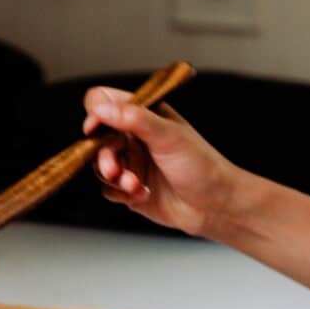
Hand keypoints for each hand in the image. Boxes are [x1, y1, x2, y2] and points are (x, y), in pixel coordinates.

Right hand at [83, 87, 241, 237]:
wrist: (215, 205)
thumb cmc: (202, 165)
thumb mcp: (168, 136)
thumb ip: (134, 118)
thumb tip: (102, 107)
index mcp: (144, 116)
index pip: (105, 104)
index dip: (96, 115)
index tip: (94, 130)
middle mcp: (135, 137)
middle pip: (98, 140)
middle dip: (104, 157)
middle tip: (115, 170)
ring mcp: (132, 163)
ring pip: (101, 167)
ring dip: (114, 178)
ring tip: (134, 185)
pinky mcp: (130, 188)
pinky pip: (109, 190)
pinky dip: (121, 194)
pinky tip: (141, 195)